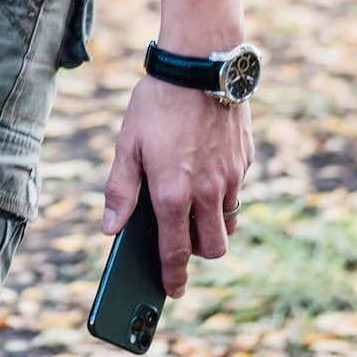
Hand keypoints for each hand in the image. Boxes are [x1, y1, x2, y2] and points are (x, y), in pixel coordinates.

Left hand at [101, 74, 253, 298]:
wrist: (201, 64)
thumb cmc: (157, 102)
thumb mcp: (127, 145)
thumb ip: (120, 190)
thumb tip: (110, 228)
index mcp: (172, 194)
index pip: (175, 252)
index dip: (173, 277)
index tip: (172, 291)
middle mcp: (206, 192)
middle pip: (211, 249)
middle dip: (197, 255)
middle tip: (179, 245)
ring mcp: (231, 177)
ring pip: (228, 224)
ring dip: (212, 227)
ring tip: (191, 212)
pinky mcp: (245, 160)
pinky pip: (237, 192)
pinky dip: (223, 196)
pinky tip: (204, 175)